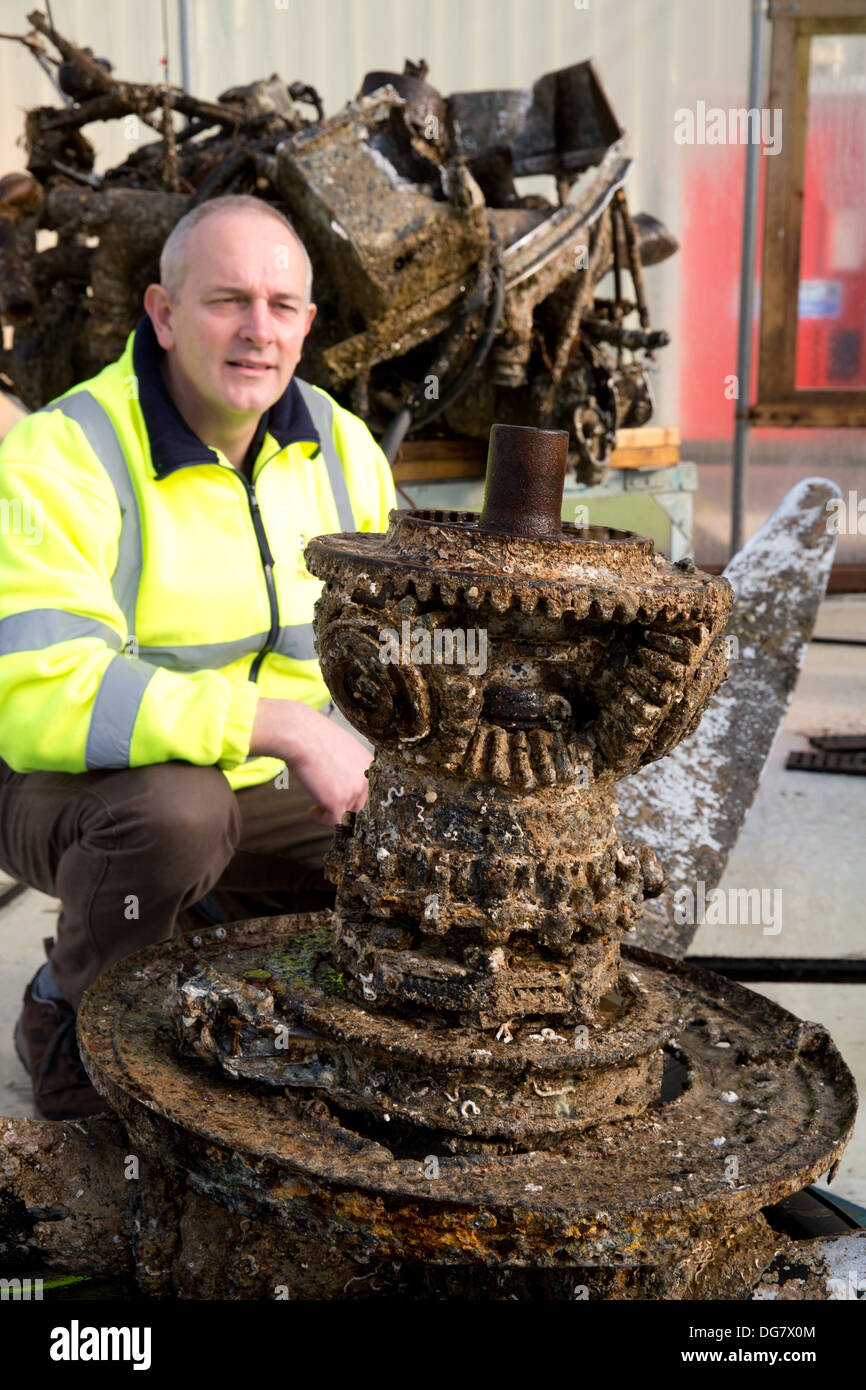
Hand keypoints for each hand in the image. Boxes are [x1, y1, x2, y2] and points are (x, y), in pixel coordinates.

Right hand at [249, 697, 371, 825]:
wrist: (301, 735)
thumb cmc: (315, 736)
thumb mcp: (342, 747)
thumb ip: (349, 765)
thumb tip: (343, 780)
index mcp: (370, 765)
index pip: (368, 791)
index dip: (354, 798)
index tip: (340, 799)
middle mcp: (367, 778)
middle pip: (360, 805)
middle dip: (343, 806)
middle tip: (327, 804)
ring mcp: (355, 791)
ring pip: (347, 814)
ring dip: (331, 812)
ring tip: (317, 806)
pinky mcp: (339, 801)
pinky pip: (336, 822)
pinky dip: (323, 820)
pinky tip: (313, 811)